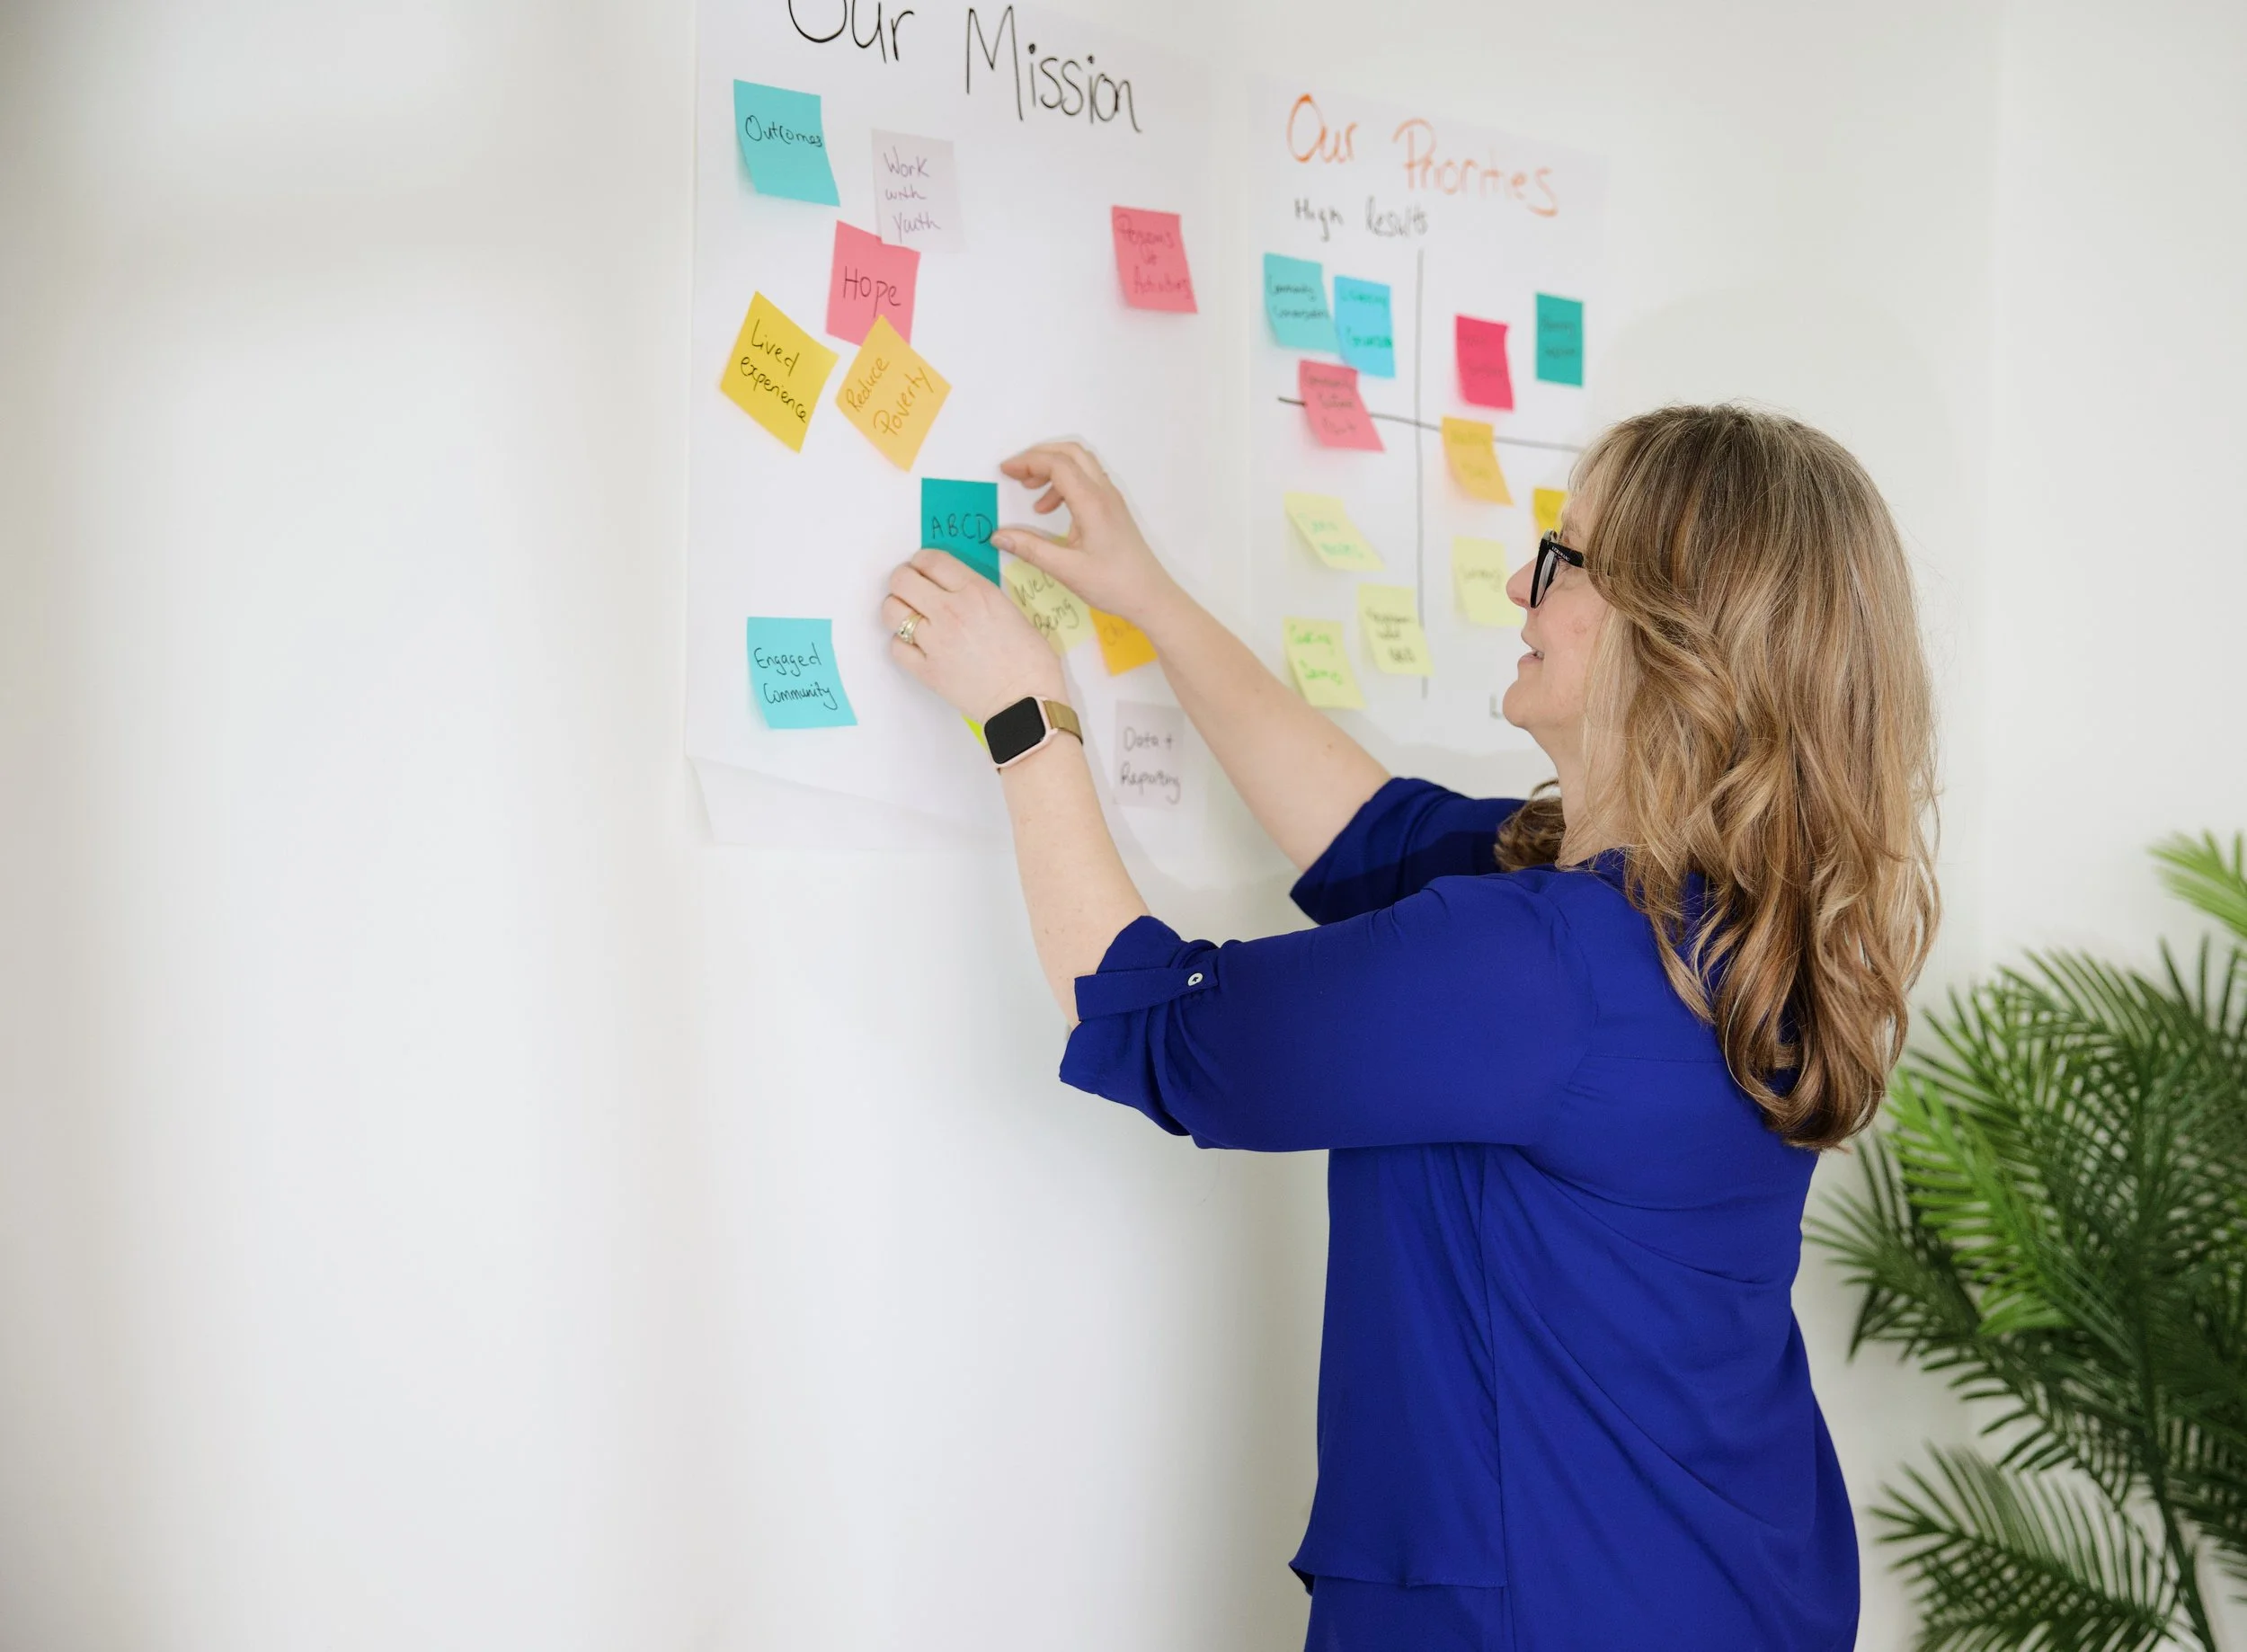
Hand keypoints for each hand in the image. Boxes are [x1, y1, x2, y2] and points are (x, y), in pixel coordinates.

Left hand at [883, 549, 1064, 720]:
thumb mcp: (1012, 611)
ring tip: (911, 616)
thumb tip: (958, 593)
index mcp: (976, 592)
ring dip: (897, 610)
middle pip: (902, 580)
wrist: (1027, 704)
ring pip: (892, 611)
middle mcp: (950, 611)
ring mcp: (935, 642)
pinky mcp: (926, 671)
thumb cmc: (1031, 662)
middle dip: (903, 580)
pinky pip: (896, 648)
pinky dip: (902, 644)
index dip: (921, 561)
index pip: (930, 560)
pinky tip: (916, 645)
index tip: (922, 567)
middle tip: (912, 589)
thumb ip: (980, 596)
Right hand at [995, 441, 1178, 625]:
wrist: (1151, 597)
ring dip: (1052, 470)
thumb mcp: (1066, 570)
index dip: (1028, 461)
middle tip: (1016, 473)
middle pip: (1070, 453)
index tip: (1005, 471)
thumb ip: (1030, 549)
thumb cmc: (1113, 585)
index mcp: (1092, 503)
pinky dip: (1064, 484)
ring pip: (1080, 464)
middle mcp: (1104, 493)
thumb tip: (998, 536)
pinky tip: (1050, 511)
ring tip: (1030, 495)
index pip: (1058, 464)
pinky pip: (1087, 481)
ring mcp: (1111, 499)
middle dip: (1039, 456)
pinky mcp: (1113, 509)